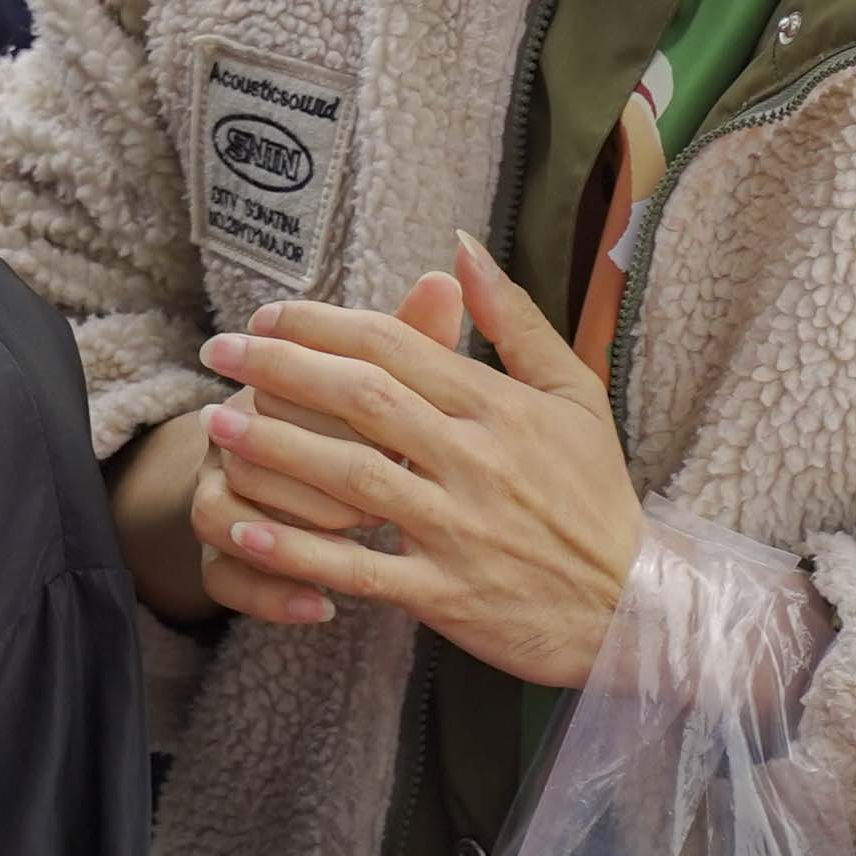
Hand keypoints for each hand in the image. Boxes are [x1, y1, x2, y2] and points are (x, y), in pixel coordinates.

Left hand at [195, 241, 642, 685]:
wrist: (638, 607)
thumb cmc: (597, 495)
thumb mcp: (575, 394)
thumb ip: (516, 319)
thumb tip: (460, 248)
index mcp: (500, 407)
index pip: (397, 347)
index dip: (323, 325)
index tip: (267, 315)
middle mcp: (475, 460)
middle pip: (364, 400)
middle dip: (282, 369)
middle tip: (218, 352)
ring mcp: (459, 529)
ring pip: (354, 478)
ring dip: (278, 448)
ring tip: (216, 425)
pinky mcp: (446, 594)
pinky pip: (361, 569)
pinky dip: (301, 550)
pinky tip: (247, 528)